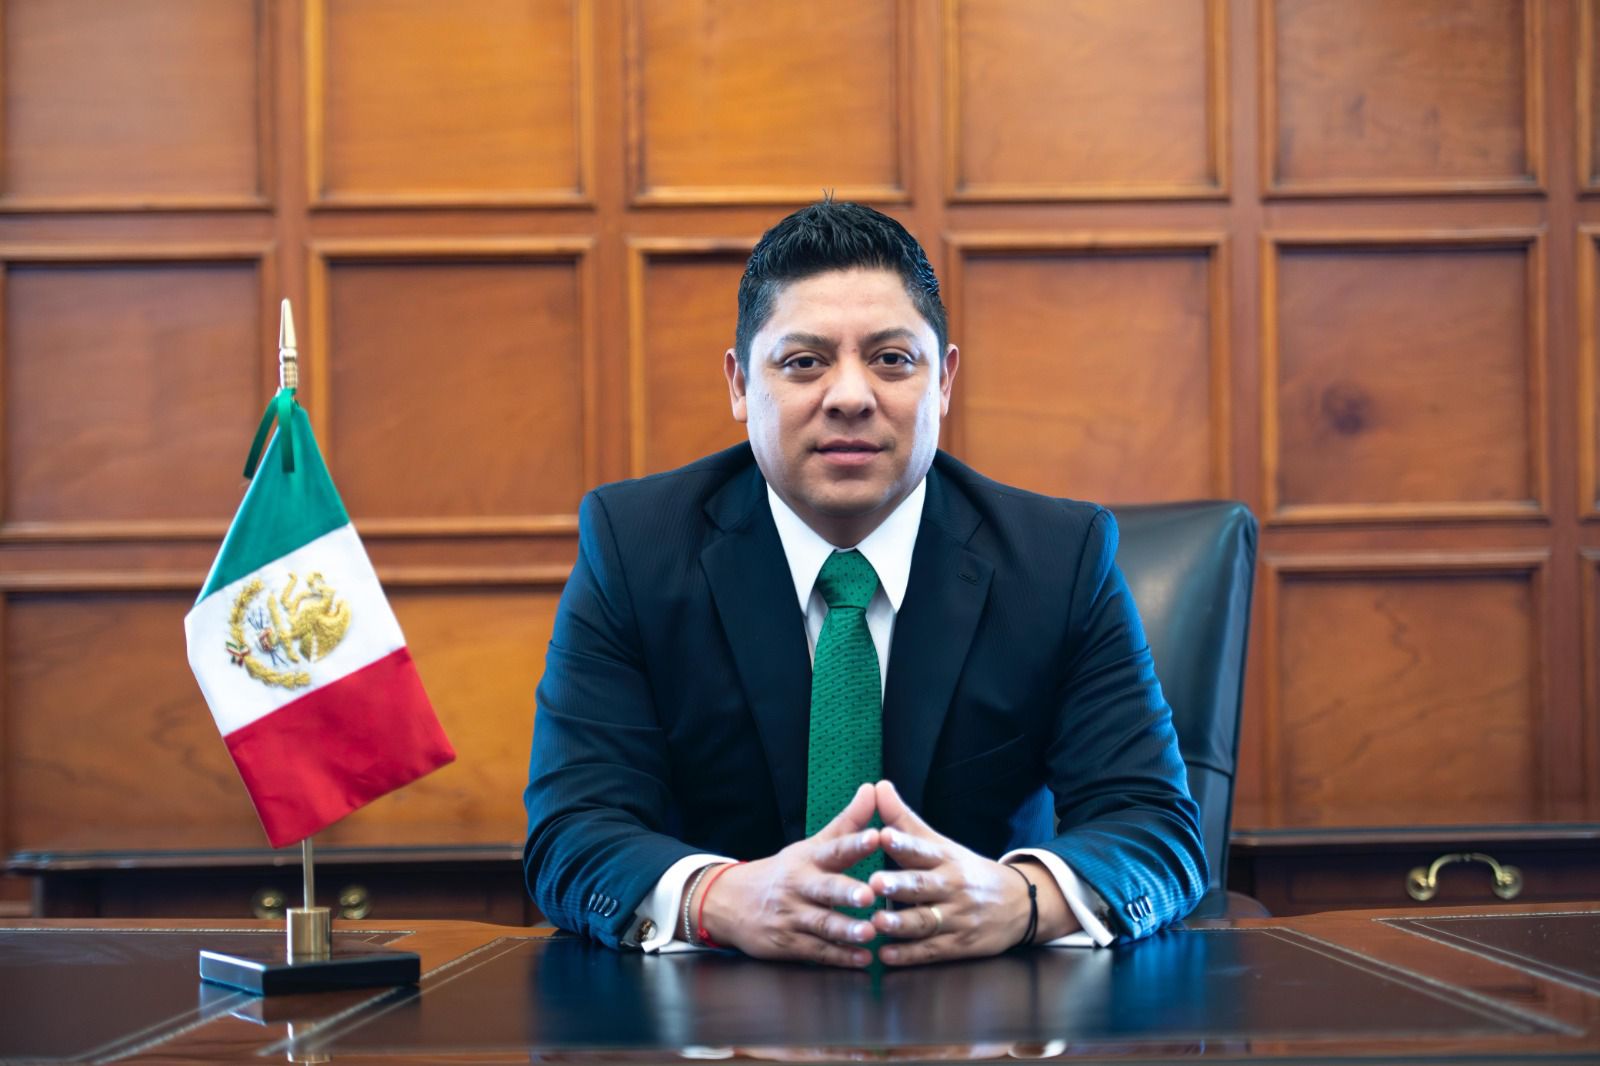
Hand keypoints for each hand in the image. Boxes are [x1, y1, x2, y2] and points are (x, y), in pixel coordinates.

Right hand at [697, 782, 881, 967]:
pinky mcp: (787, 943)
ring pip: (822, 923)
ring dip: (846, 930)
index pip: (834, 848)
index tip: (877, 836)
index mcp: (808, 860)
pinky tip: (862, 960)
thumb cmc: (782, 872)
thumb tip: (873, 789)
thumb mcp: (811, 845)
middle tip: (869, 894)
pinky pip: (816, 951)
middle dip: (846, 892)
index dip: (855, 842)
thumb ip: (847, 822)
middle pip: (825, 889)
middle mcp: (799, 886)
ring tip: (870, 933)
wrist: (729, 902)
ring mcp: (791, 916)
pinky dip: (839, 957)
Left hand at [867, 779, 1053, 965]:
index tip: (882, 836)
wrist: (1020, 904)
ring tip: (876, 922)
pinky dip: (909, 955)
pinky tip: (886, 956)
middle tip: (874, 882)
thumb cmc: (967, 871)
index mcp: (945, 858)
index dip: (903, 843)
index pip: (923, 849)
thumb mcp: (940, 844)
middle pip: (923, 886)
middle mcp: (952, 886)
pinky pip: (932, 951)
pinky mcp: (959, 946)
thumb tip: (877, 786)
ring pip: (926, 921)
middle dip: (899, 885)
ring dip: (901, 923)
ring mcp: (957, 917)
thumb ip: (904, 820)